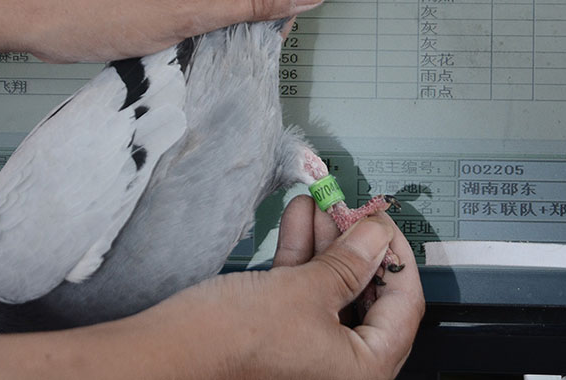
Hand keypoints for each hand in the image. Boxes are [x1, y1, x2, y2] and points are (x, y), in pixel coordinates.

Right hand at [0, 197, 421, 379]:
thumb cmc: (231, 340)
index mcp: (362, 371)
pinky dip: (302, 257)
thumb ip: (350, 261)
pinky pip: (303, 293)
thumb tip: (376, 235)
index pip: (404, 305)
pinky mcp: (276, 340)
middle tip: (353, 206)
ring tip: (321, 201)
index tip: (386, 220)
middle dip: (357, 244)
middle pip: (368, 296)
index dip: (398, 255)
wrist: (161, 357)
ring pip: (333, 289)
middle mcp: (338, 369)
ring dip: (327, 243)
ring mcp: (306, 354)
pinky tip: (298, 218)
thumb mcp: (305, 290)